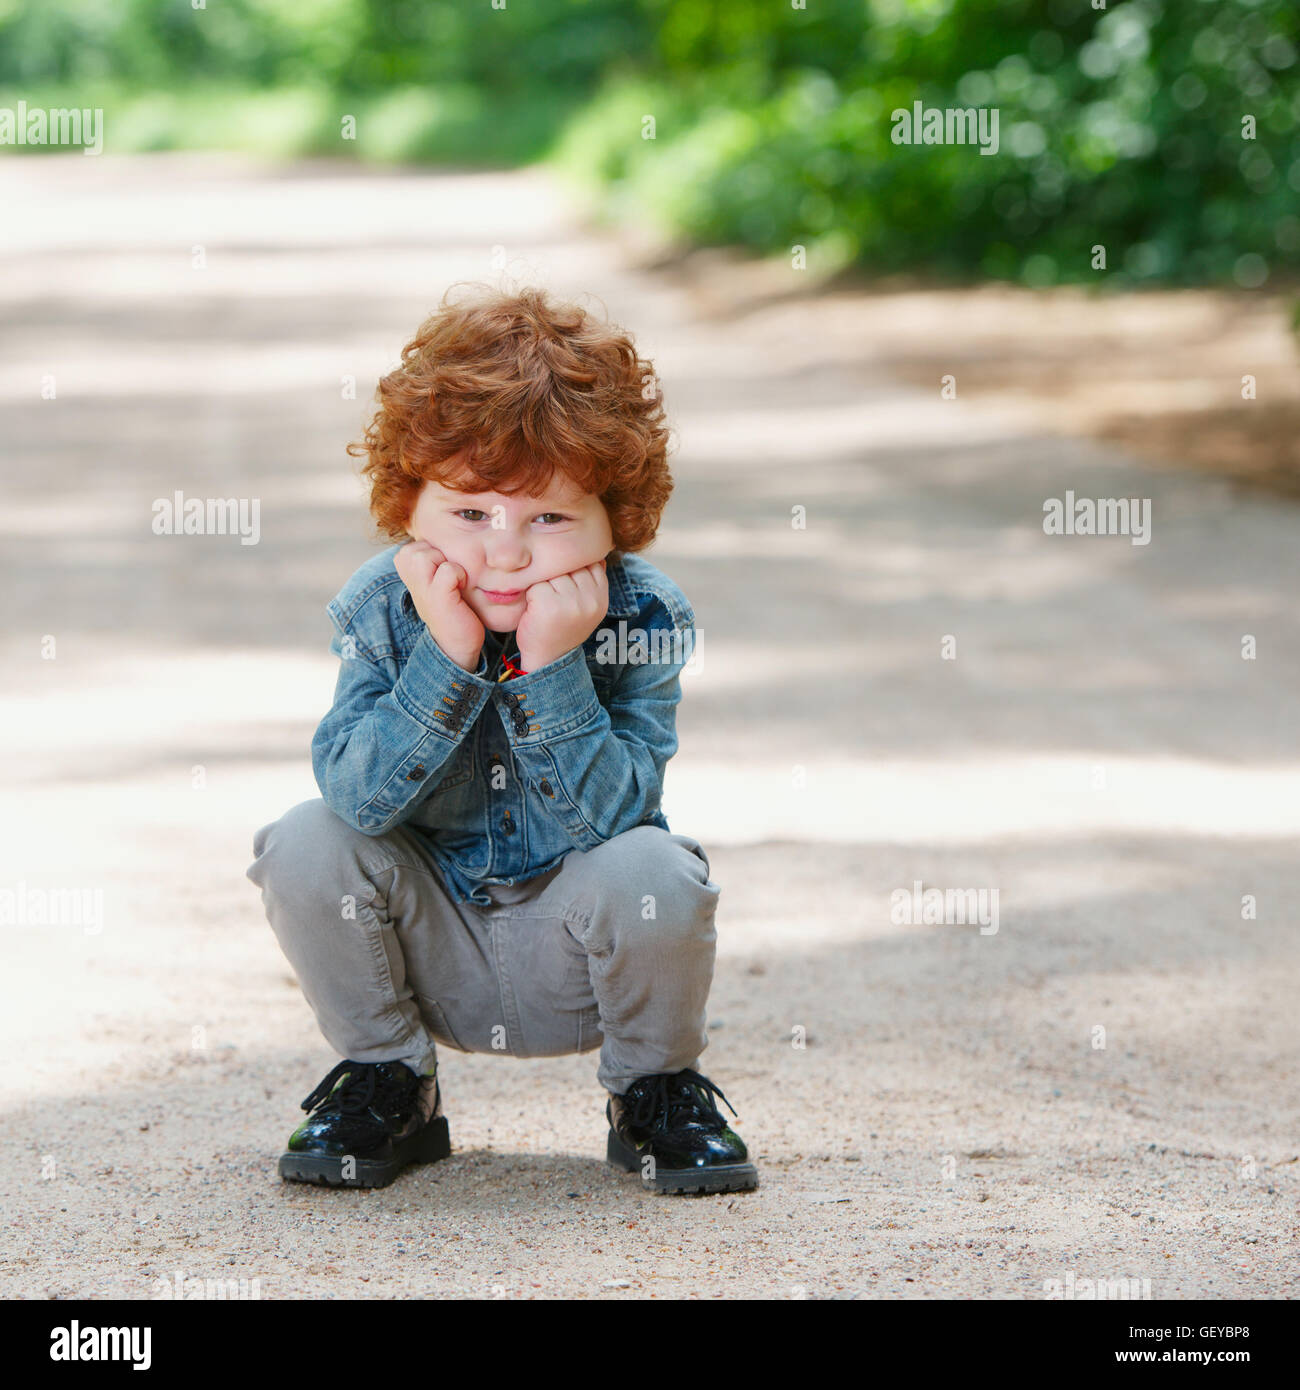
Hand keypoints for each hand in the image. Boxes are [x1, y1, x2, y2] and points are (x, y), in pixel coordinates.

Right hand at [394, 539, 484, 671]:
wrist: (456, 639)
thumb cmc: (450, 600)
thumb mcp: (436, 570)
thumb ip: (433, 549)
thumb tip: (442, 522)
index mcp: (404, 560)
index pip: (423, 535)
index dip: (439, 550)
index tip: (441, 573)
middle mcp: (406, 571)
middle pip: (425, 543)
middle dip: (443, 556)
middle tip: (448, 579)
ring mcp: (418, 584)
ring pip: (431, 553)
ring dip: (450, 566)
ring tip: (452, 583)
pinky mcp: (435, 595)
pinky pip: (450, 570)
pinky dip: (460, 577)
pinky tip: (458, 591)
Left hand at [514, 559, 607, 673]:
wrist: (549, 660)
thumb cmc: (563, 628)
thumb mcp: (586, 605)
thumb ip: (590, 580)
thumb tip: (592, 550)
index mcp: (601, 596)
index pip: (588, 563)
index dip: (572, 572)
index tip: (564, 590)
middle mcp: (591, 599)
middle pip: (568, 566)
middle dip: (556, 578)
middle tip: (552, 599)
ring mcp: (572, 602)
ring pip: (552, 573)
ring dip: (542, 586)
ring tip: (544, 605)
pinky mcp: (550, 605)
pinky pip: (536, 584)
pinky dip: (531, 595)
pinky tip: (535, 611)